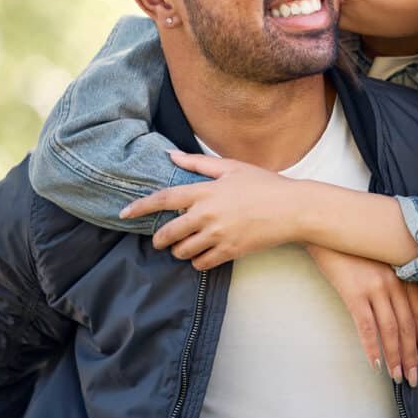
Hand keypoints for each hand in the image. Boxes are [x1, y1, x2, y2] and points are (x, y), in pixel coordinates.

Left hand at [119, 151, 300, 269]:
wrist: (293, 209)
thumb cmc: (264, 184)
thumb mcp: (231, 167)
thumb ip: (197, 163)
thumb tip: (170, 154)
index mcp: (206, 191)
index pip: (164, 200)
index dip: (140, 207)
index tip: (124, 213)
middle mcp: (208, 215)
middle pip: (168, 233)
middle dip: (159, 238)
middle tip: (160, 239)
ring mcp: (219, 235)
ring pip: (183, 251)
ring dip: (179, 250)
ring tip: (186, 244)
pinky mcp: (230, 252)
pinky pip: (201, 263)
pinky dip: (197, 260)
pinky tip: (203, 253)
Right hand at [305, 244, 417, 387]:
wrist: (327, 226)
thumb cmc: (353, 242)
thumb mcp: (383, 255)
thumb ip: (402, 274)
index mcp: (402, 273)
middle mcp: (393, 281)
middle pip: (408, 324)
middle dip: (413, 354)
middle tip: (415, 377)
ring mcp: (374, 287)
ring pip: (391, 329)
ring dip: (396, 356)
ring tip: (398, 377)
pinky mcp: (354, 293)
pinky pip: (367, 326)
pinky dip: (372, 348)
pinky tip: (375, 364)